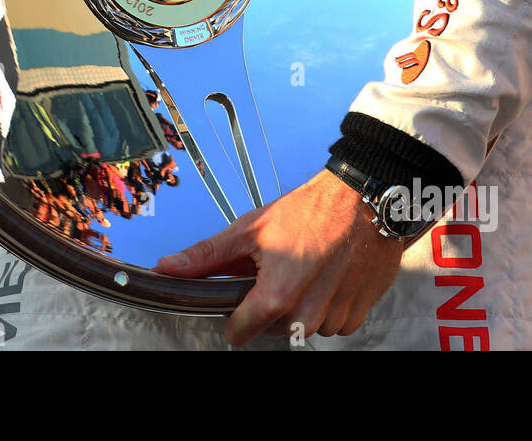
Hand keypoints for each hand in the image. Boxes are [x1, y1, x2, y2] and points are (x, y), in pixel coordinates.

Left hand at [155, 169, 403, 346]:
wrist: (365, 198)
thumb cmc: (310, 210)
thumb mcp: (250, 229)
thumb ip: (207, 257)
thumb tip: (166, 269)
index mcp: (276, 297)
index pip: (239, 333)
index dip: (233, 313)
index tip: (242, 289)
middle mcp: (307, 316)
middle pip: (271, 328)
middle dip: (269, 303)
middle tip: (279, 266)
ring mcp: (336, 317)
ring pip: (303, 326)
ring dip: (300, 304)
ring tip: (307, 266)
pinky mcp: (359, 313)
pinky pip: (332, 322)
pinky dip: (326, 304)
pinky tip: (328, 274)